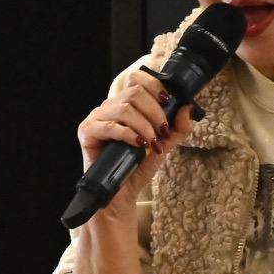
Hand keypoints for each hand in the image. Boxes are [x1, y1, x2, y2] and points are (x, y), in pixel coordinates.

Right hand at [76, 65, 196, 215]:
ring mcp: (96, 118)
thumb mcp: (164, 144)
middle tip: (162, 132)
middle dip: (155, 112)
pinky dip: (128, 134)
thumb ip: (178, 127)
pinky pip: (110, 125)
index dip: (154, 85)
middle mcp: (109, 108)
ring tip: (150, 142)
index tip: (167, 101)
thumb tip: (187, 108)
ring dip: (144, 125)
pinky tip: (137, 144)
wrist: (120, 194)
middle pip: (134, 93)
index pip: (137, 79)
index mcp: (125, 105)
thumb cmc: (137, 168)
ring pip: (124, 108)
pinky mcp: (87, 132)